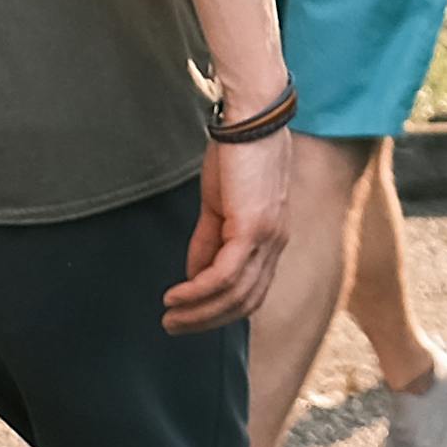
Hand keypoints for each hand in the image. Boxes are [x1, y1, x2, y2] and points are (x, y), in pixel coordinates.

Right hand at [162, 125, 298, 332]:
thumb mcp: (220, 204)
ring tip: (170, 317)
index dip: (221, 311)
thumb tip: (195, 276)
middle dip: (208, 321)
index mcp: (272, 239)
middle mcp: (275, 244)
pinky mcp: (253, 228)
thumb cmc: (237, 154)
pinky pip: (225, 274)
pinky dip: (199, 290)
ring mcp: (267, 238)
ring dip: (200, 311)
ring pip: (235, 294)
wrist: (252, 118)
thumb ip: (210, 241)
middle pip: (246, 302)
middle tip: (175, 327)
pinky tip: (177, 296)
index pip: (252, 291)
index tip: (190, 318)